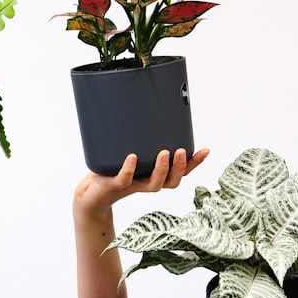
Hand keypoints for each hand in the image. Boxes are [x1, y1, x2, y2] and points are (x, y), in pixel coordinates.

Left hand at [73, 148, 208, 220]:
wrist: (91, 192)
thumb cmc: (113, 169)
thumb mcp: (130, 151)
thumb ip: (140, 138)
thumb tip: (148, 106)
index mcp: (156, 175)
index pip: (181, 172)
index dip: (194, 163)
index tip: (205, 150)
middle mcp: (148, 182)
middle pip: (172, 181)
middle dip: (180, 167)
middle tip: (180, 151)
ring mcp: (134, 185)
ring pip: (154, 184)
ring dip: (162, 170)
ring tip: (164, 153)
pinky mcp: (116, 185)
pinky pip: (124, 178)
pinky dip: (129, 169)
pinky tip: (132, 158)